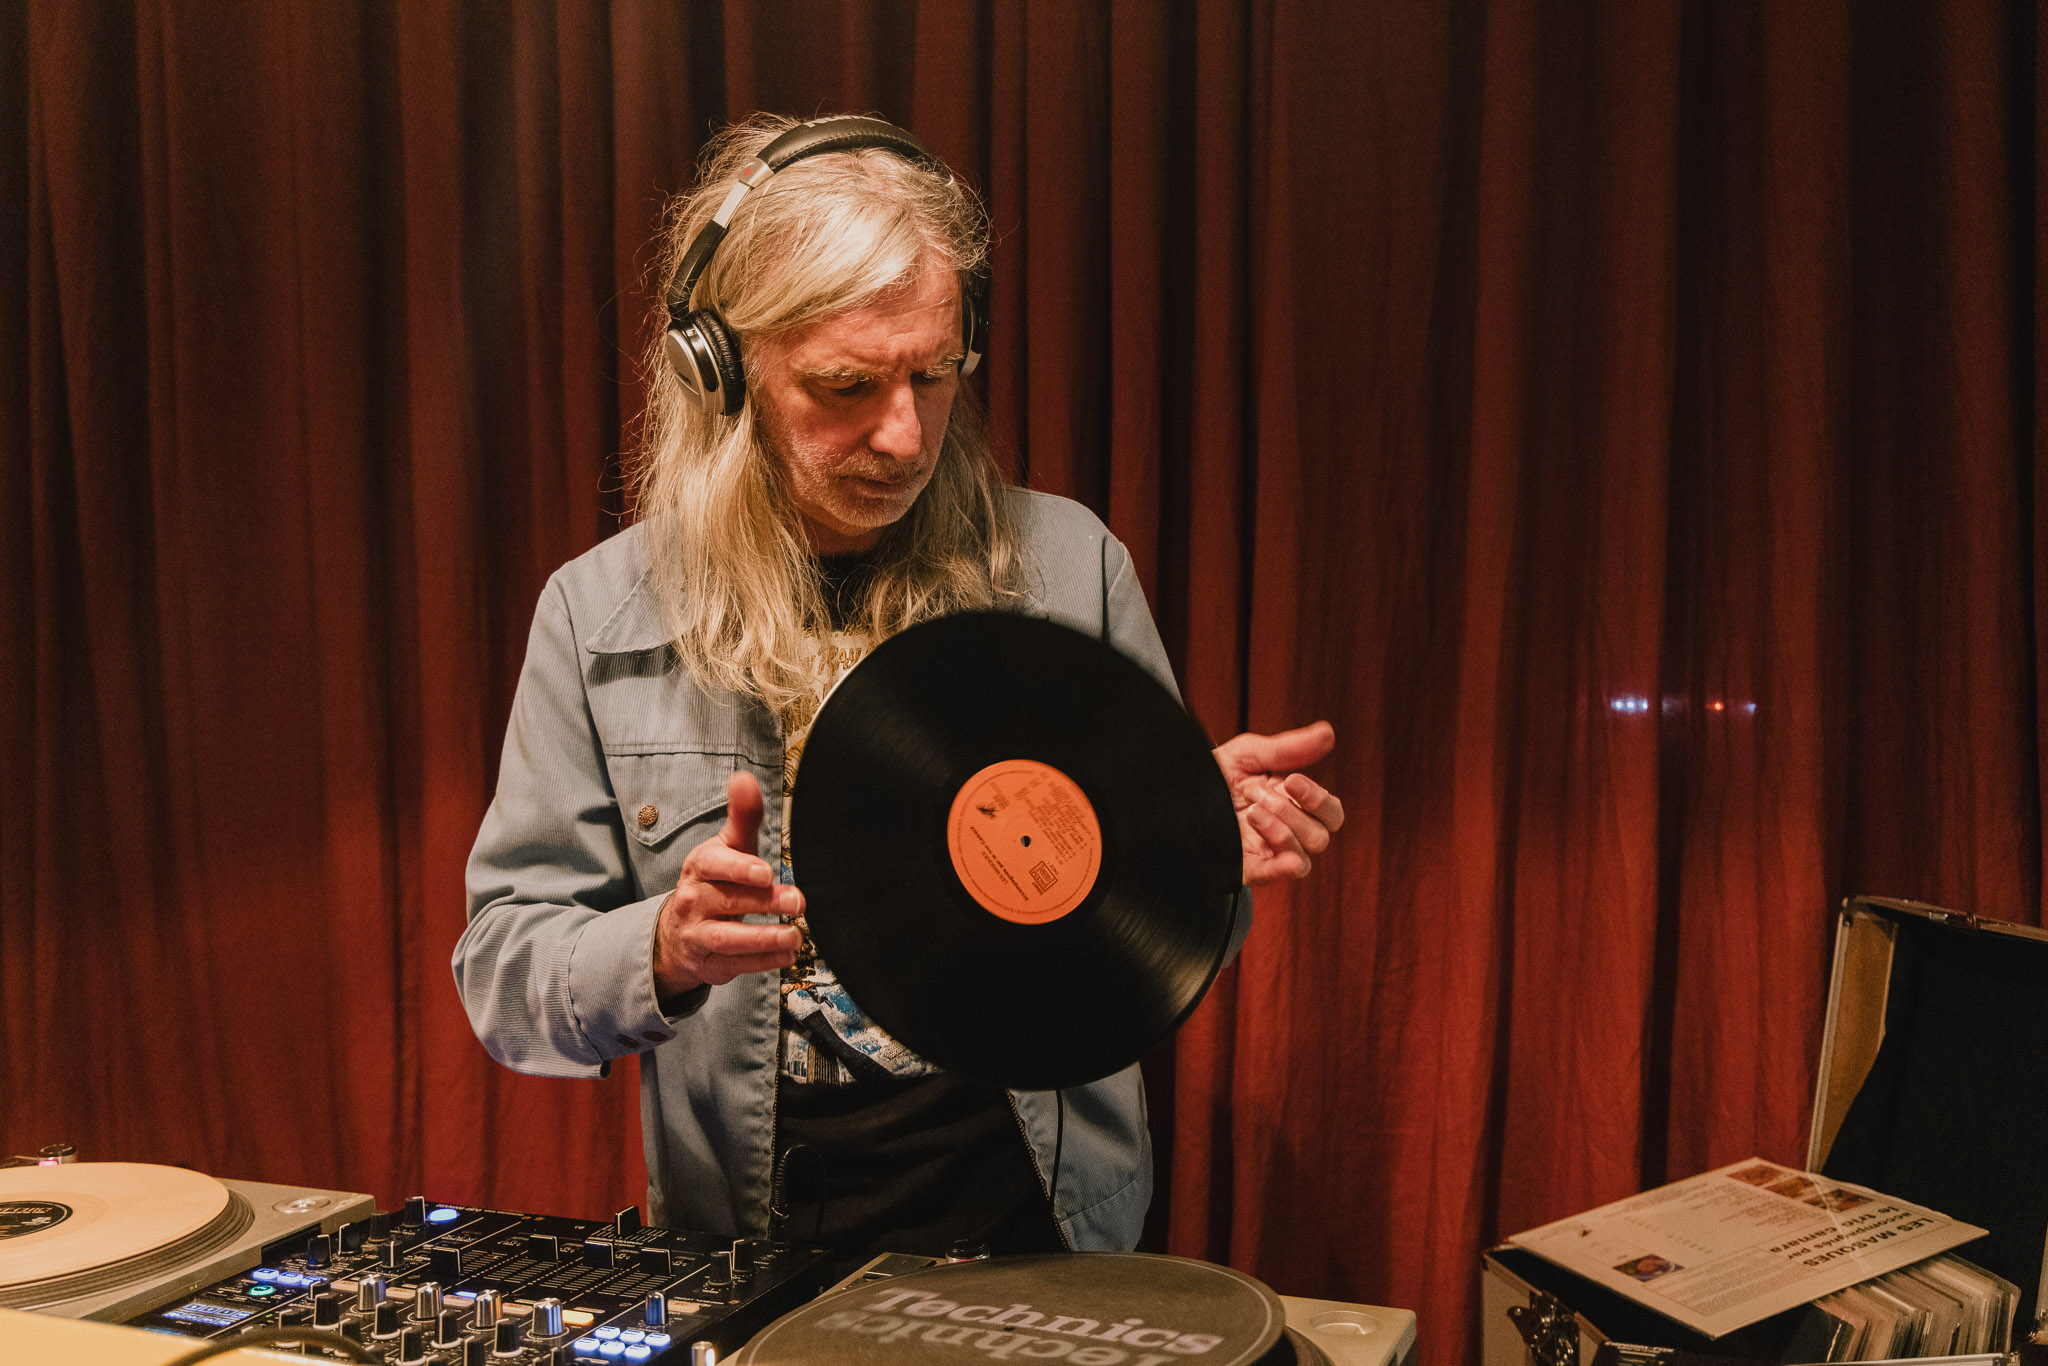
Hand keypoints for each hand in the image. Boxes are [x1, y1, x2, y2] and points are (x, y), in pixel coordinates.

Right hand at [653, 770, 803, 994]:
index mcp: (700, 867)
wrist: (678, 930)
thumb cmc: (715, 880)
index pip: (713, 865)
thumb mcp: (727, 847)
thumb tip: (744, 778)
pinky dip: (763, 962)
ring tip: (794, 936)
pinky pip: (735, 964)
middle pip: (728, 901)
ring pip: (729, 938)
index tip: (765, 872)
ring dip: (764, 939)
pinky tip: (787, 955)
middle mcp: (693, 900)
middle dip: (764, 903)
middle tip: (797, 901)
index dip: (739, 868)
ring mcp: (698, 934)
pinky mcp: (708, 963)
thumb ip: (742, 816)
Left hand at [1213, 721, 1343, 885]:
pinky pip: (1274, 876)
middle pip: (1320, 836)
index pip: (1330, 812)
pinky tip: (1286, 860)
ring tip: (1251, 812)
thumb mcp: (1249, 754)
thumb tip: (1328, 734)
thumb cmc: (1215, 773)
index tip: (1291, 781)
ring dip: (1281, 831)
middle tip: (1260, 796)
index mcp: (1293, 803)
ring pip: (1303, 857)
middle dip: (1294, 813)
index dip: (1318, 799)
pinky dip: (1284, 869)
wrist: (1175, 792)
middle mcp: (1286, 830)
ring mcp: (1267, 851)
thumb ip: (1289, 749)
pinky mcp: (1246, 867)